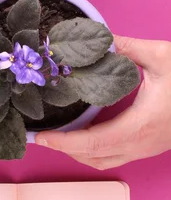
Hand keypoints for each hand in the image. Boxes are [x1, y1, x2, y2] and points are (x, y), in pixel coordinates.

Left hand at [35, 36, 170, 168]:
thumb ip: (126, 48)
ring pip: (104, 161)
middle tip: (42, 136)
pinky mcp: (150, 146)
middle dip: (64, 150)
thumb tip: (98, 38)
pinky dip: (93, 150)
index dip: (63, 143)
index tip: (41, 138)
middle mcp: (142, 144)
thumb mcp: (162, 57)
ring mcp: (147, 149)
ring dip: (78, 152)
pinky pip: (114, 156)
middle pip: (93, 157)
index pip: (91, 143)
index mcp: (141, 126)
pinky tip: (83, 133)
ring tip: (58, 136)